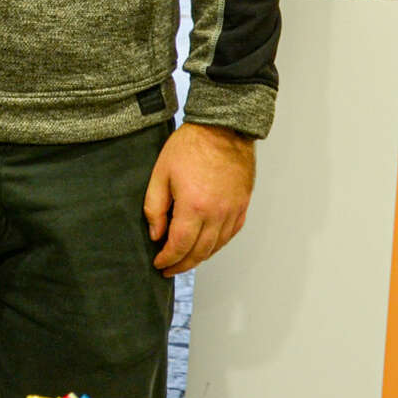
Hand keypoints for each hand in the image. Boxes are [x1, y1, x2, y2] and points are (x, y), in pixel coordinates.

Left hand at [143, 122, 254, 275]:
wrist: (223, 128)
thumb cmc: (191, 146)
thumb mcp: (161, 173)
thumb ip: (155, 207)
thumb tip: (156, 234)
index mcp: (194, 206)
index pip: (179, 245)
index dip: (168, 259)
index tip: (158, 263)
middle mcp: (217, 214)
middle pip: (199, 252)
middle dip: (182, 264)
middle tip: (169, 269)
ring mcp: (232, 210)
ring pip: (216, 246)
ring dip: (199, 257)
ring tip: (185, 260)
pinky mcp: (242, 205)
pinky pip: (230, 233)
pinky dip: (217, 244)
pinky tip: (207, 245)